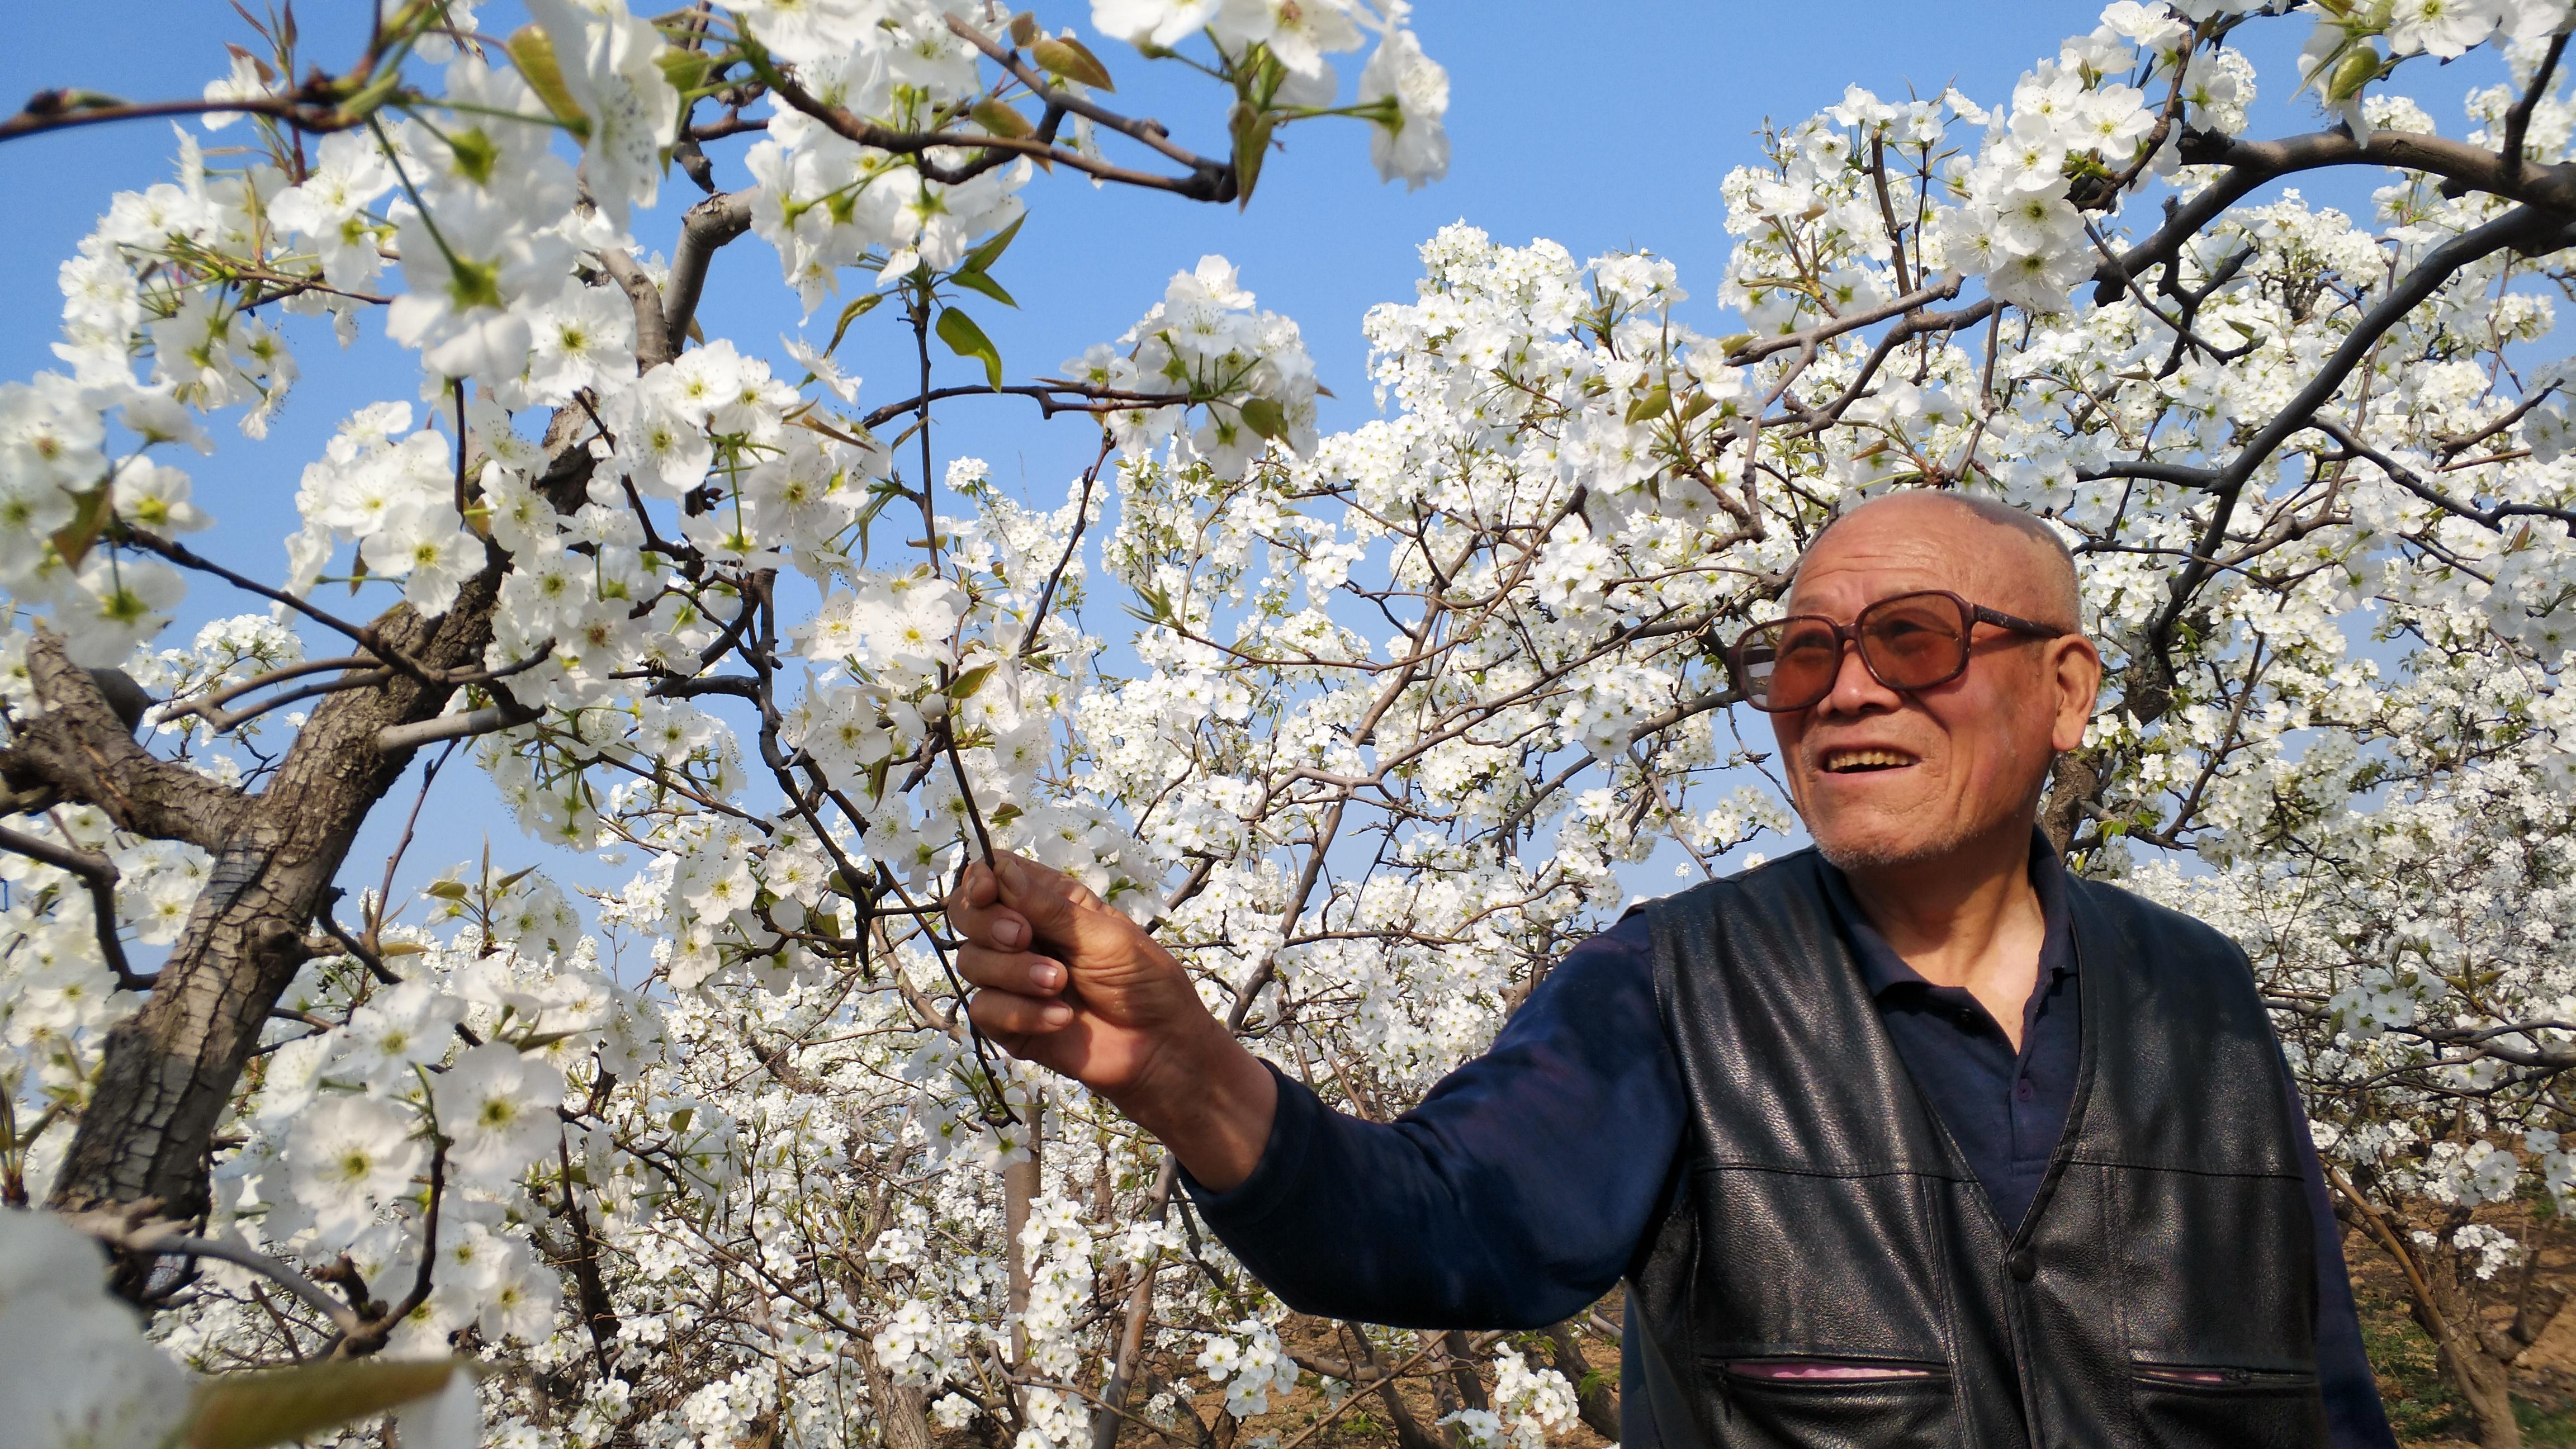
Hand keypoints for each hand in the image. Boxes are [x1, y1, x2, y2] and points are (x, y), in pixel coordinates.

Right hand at [945, 852, 1275, 1187]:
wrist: (1159, 1048)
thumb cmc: (1143, 982)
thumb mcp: (1103, 935)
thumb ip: (1049, 907)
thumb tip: (999, 869)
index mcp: (1048, 904)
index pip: (991, 878)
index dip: (978, 881)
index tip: (987, 891)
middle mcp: (1023, 938)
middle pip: (967, 917)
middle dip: (989, 925)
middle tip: (1024, 937)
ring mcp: (1012, 981)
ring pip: (972, 963)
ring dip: (1015, 973)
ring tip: (1060, 984)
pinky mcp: (1009, 1023)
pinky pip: (984, 1010)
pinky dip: (1022, 1013)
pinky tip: (1062, 1018)